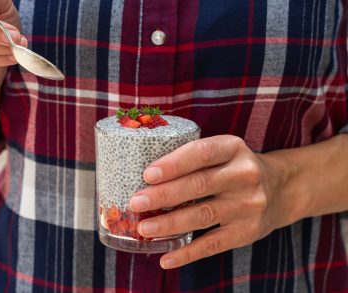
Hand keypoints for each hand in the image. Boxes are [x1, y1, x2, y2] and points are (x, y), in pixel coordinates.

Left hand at [129, 135, 299, 268]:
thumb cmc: (235, 168)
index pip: (202, 153)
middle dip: (164, 195)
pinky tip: (166, 258)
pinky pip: (214, 244)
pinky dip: (188, 252)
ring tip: (144, 228)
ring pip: (203, 215)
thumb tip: (147, 178)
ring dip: (170, 223)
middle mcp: (245, 174)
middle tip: (137, 203)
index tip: (148, 175)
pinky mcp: (248, 231)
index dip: (174, 164)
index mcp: (233, 148)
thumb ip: (194, 159)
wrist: (280, 189)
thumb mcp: (223, 153)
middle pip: (199, 185)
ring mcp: (249, 205)